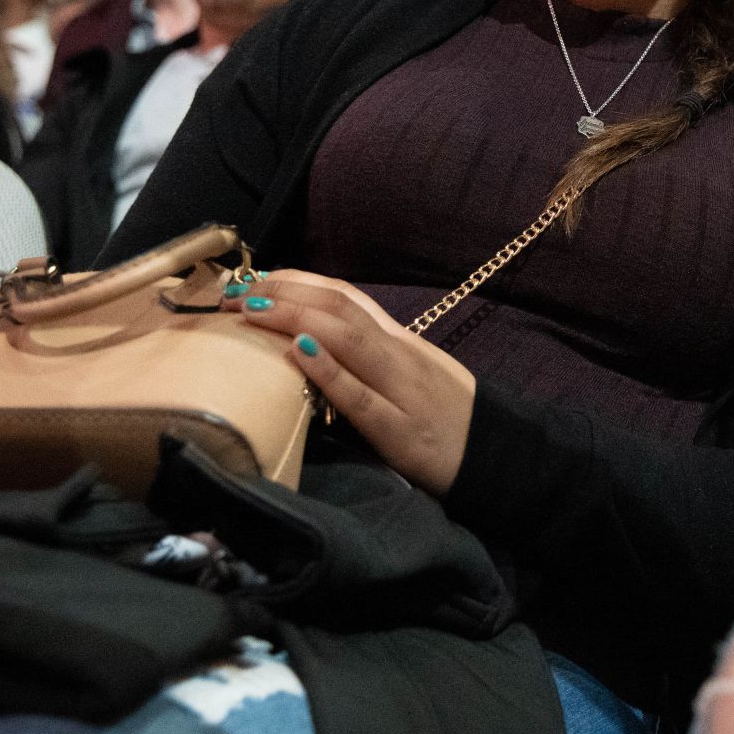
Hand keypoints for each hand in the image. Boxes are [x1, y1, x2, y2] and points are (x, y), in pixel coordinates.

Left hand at [232, 270, 476, 495]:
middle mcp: (399, 354)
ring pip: (349, 339)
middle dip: (285, 293)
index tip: (257, 278)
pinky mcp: (401, 431)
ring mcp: (401, 390)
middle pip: (341, 308)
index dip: (298, 282)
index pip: (345, 297)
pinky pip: (361, 397)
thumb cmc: (446, 417)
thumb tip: (311, 342)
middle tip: (236, 294)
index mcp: (399, 341)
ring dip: (295, 317)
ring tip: (253, 310)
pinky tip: (300, 352)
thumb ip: (368, 358)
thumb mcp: (409, 375)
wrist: (497, 455)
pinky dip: (329, 370)